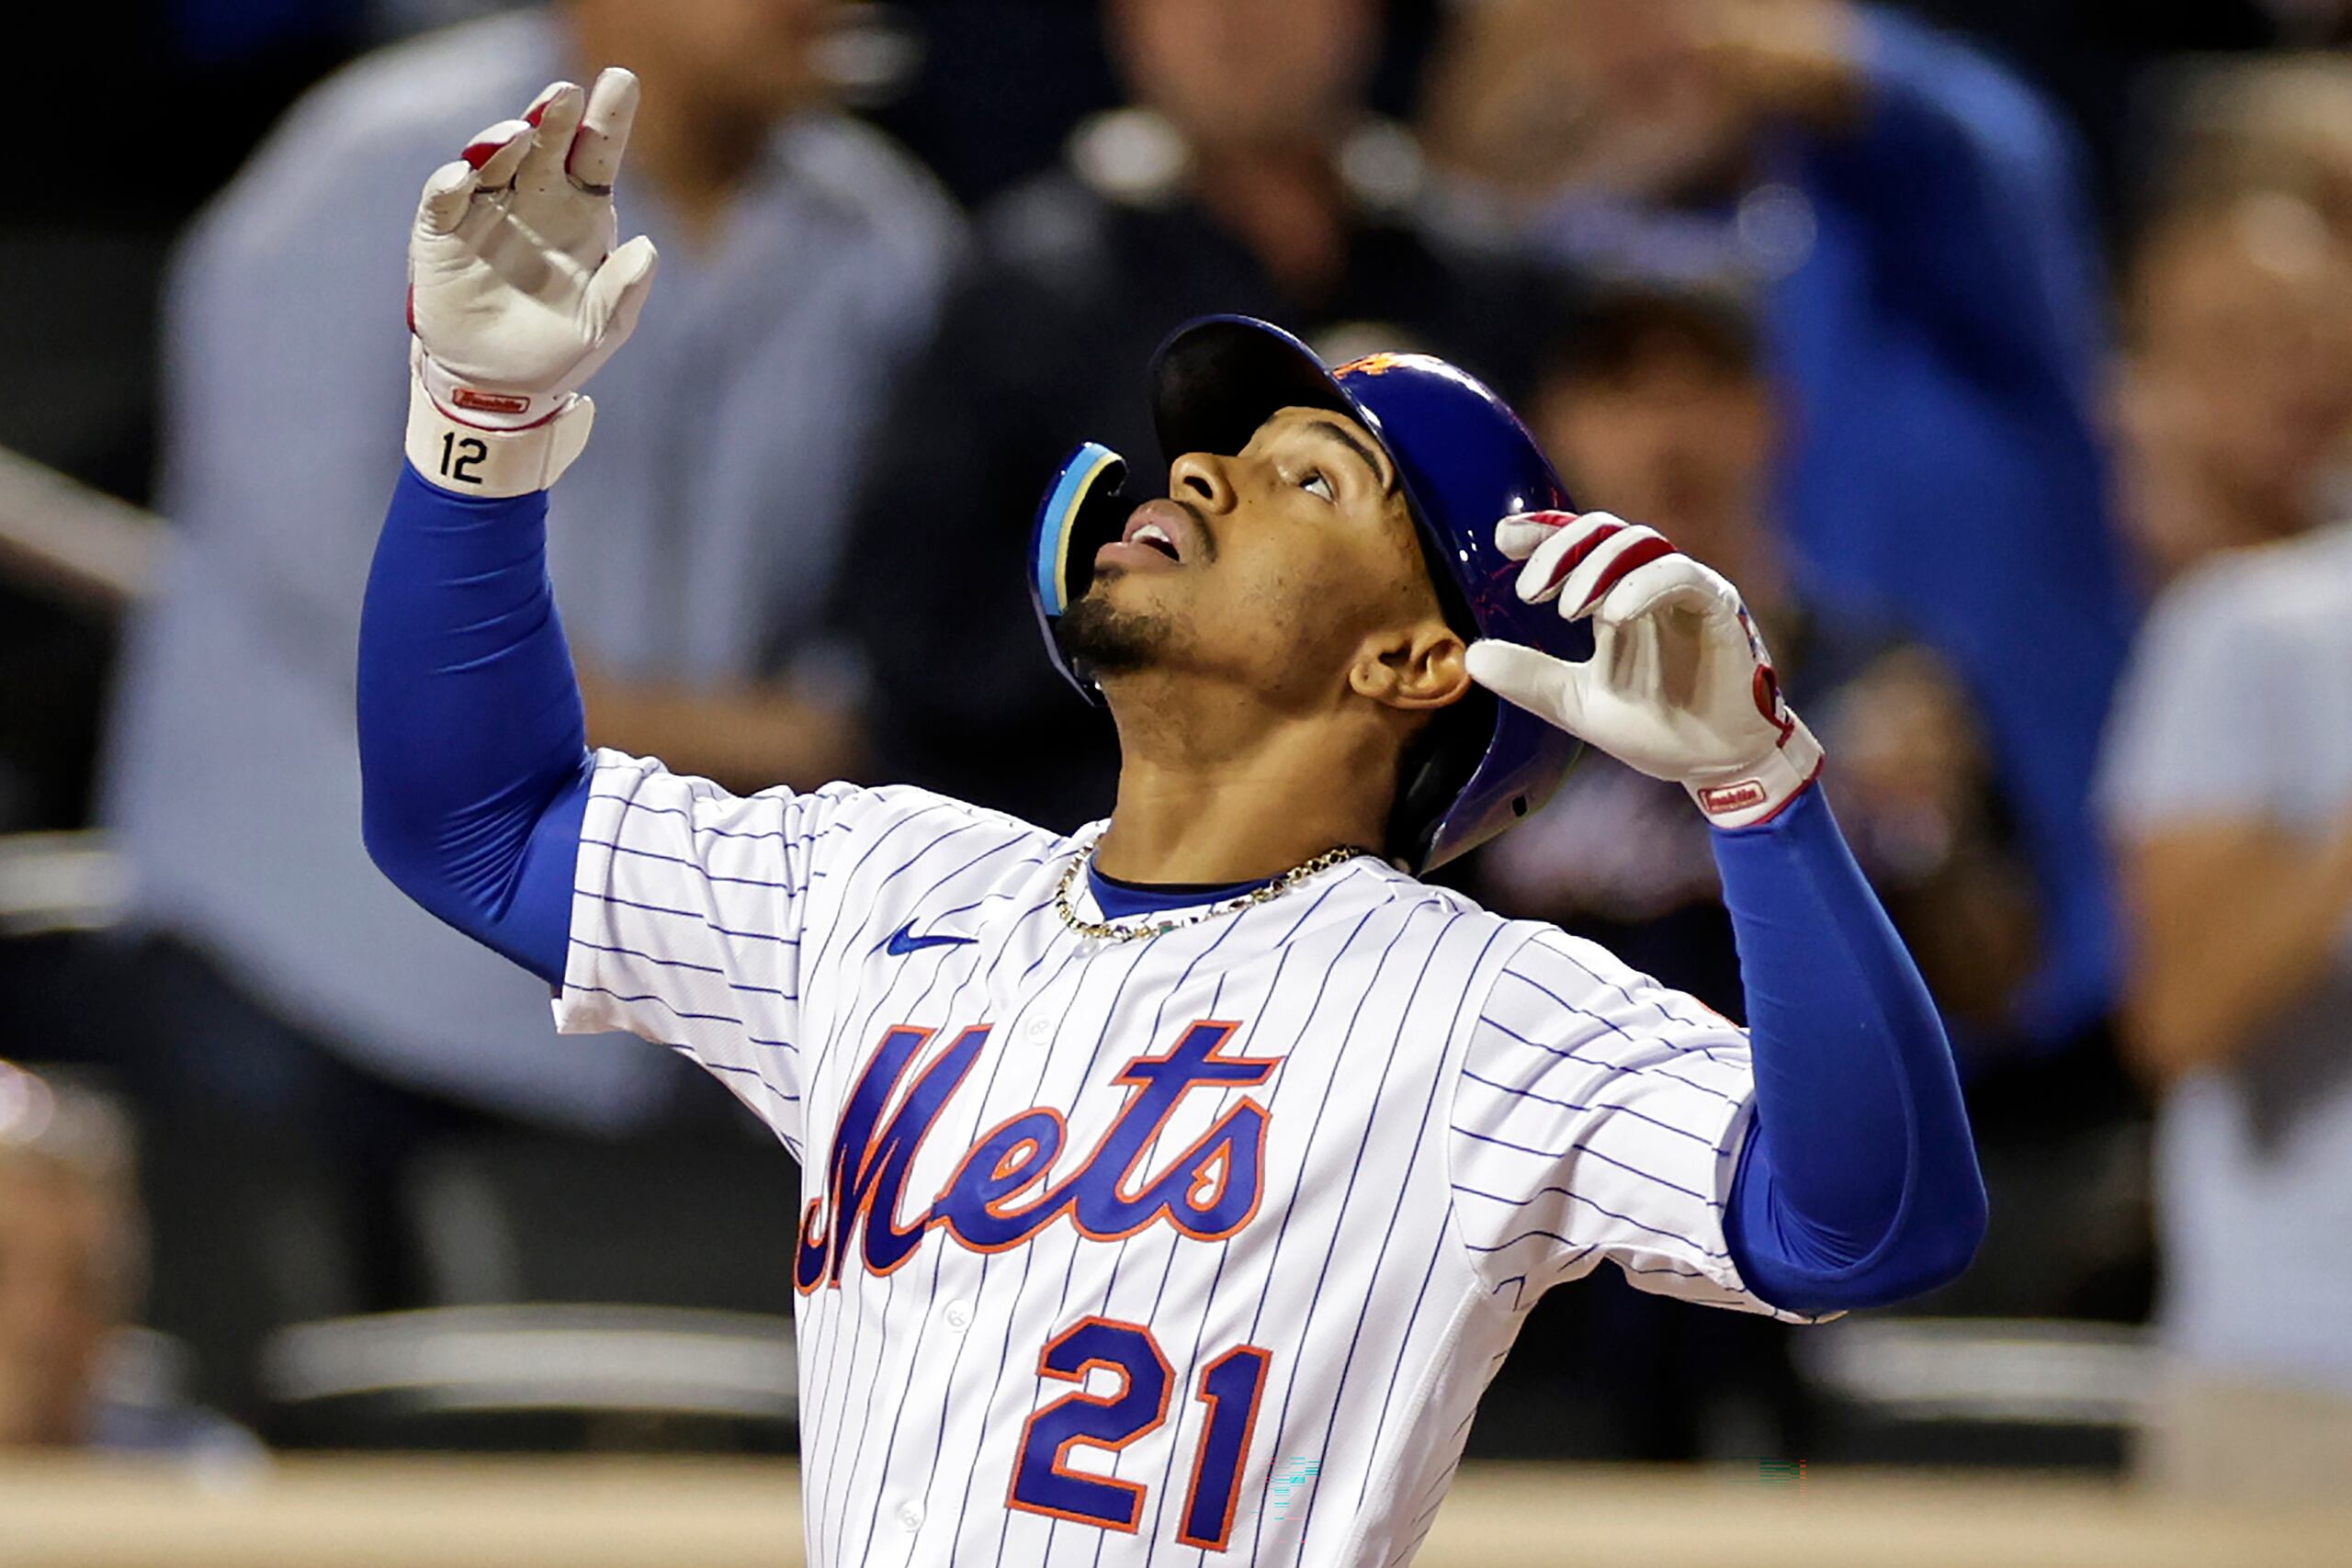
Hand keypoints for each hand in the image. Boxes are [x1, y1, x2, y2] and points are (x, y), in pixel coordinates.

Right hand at [404, 69, 658, 495]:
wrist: (500, 389)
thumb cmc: (559, 351)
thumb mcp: (602, 328)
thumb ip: (624, 290)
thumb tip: (647, 249)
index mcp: (582, 214)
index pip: (597, 155)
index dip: (609, 119)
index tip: (621, 81)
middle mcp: (534, 200)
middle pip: (544, 144)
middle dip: (553, 115)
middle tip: (564, 94)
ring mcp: (487, 211)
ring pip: (492, 161)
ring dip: (501, 142)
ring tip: (517, 133)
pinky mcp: (442, 233)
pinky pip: (444, 200)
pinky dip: (451, 184)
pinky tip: (465, 174)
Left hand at [1463, 511, 1822, 826]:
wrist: (1710, 766)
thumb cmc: (1653, 729)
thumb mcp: (1574, 704)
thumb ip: (1529, 677)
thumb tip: (1472, 655)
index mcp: (1615, 597)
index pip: (1578, 545)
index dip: (1542, 532)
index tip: (1502, 539)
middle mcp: (1649, 585)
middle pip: (1604, 532)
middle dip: (1561, 550)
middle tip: (1529, 592)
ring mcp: (1684, 592)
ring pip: (1640, 544)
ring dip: (1597, 567)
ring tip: (1566, 610)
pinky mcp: (1718, 607)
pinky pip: (1680, 575)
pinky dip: (1642, 586)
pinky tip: (1611, 615)